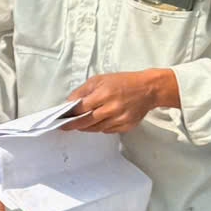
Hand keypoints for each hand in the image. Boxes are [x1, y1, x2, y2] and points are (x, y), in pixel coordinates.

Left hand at [62, 69, 180, 133]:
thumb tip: (68, 102)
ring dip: (86, 126)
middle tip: (65, 126)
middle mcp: (111, 109)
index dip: (69, 115)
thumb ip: (83, 91)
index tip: (61, 118)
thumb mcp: (100, 79)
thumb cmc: (123, 82)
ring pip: (95, 128)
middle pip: (86, 122)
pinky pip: (107, 130)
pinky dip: (100, 127)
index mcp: (104, 95)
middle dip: (73, 125)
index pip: (80, 109)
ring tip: (80, 123)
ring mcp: (119, 119)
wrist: (149, 89)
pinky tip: (99, 120)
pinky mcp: (125, 126)